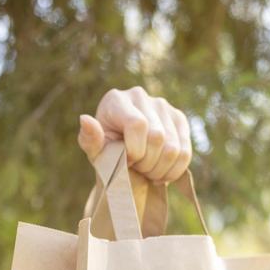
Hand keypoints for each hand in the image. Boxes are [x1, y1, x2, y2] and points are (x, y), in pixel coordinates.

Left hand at [77, 86, 191, 183]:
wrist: (123, 160)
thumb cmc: (106, 154)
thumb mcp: (95, 152)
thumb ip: (90, 139)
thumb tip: (84, 119)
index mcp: (115, 100)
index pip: (138, 125)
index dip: (134, 150)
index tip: (125, 160)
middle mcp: (140, 96)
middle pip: (158, 137)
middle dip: (146, 163)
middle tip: (135, 168)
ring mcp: (163, 105)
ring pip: (173, 148)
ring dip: (159, 170)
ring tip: (145, 171)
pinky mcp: (178, 118)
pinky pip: (185, 152)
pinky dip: (173, 171)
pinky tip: (160, 173)